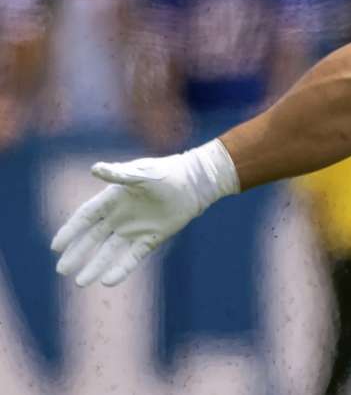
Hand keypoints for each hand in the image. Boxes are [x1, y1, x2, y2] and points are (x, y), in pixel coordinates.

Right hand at [51, 140, 239, 287]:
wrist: (194, 183)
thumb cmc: (166, 173)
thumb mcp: (140, 173)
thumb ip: (118, 174)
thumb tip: (95, 168)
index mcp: (112, 199)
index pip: (85, 217)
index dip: (70, 231)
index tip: (56, 246)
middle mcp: (120, 216)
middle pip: (93, 239)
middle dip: (77, 254)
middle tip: (61, 270)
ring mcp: (135, 229)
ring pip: (110, 252)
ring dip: (96, 266)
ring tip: (81, 282)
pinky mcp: (152, 238)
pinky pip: (133, 257)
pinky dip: (121, 268)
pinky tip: (108, 281)